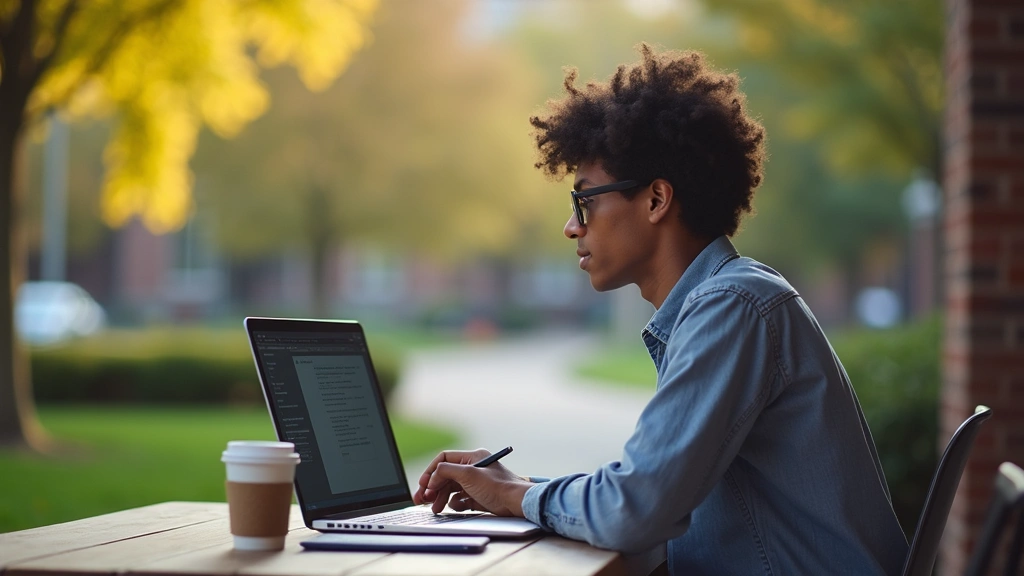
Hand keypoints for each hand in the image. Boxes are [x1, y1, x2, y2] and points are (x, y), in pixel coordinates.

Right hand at [412, 449, 532, 515]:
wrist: (516, 503)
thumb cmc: (497, 486)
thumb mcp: (468, 474)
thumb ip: (446, 471)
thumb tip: (432, 476)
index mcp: (472, 457)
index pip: (444, 459)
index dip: (431, 471)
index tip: (423, 485)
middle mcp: (473, 468)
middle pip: (445, 476)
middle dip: (432, 488)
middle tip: (422, 500)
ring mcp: (475, 483)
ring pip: (451, 489)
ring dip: (440, 498)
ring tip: (434, 508)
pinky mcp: (478, 497)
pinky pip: (460, 499)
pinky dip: (455, 504)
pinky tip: (456, 507)